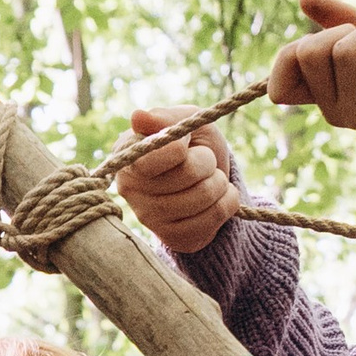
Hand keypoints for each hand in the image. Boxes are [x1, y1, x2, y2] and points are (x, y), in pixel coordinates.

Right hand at [118, 110, 241, 252]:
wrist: (206, 180)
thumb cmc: (191, 144)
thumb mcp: (184, 121)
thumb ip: (164, 117)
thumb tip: (138, 117)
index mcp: (128, 157)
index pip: (157, 154)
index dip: (181, 146)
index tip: (185, 141)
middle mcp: (130, 191)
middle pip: (188, 173)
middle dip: (208, 161)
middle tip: (204, 161)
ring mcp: (150, 219)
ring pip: (204, 197)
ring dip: (219, 182)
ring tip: (212, 179)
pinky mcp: (173, 238)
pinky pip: (214, 217)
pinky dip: (228, 201)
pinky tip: (219, 197)